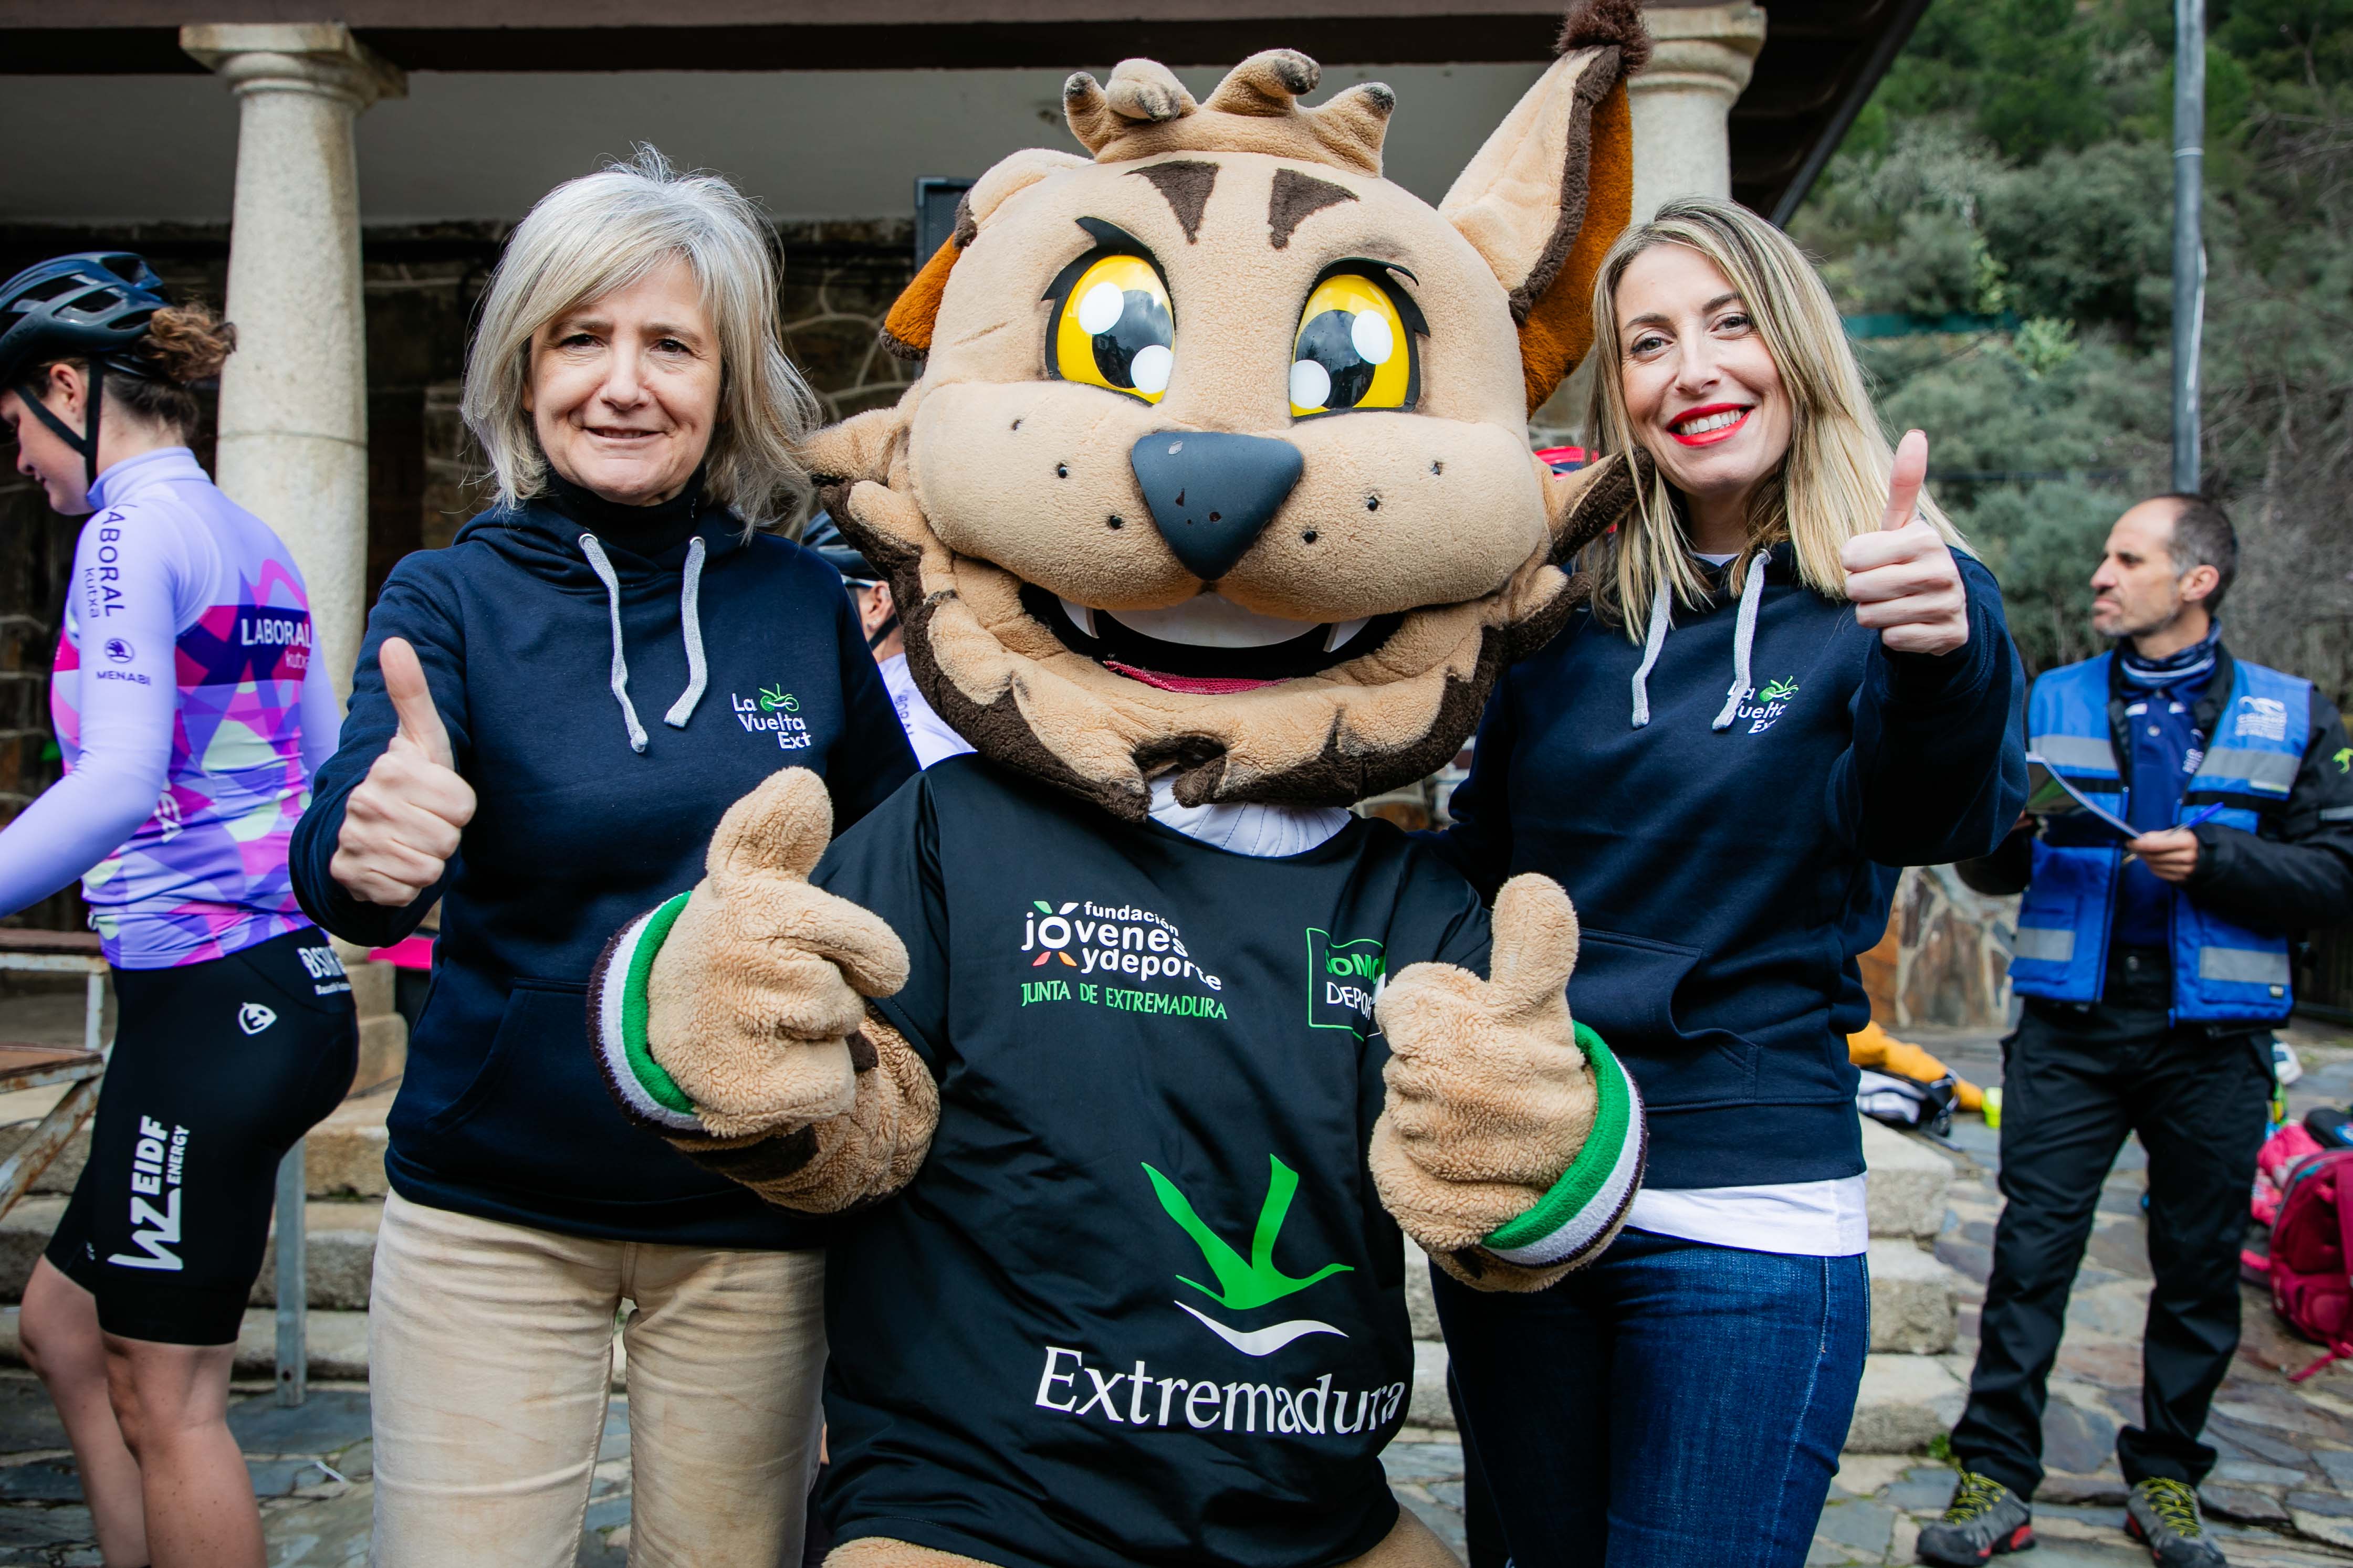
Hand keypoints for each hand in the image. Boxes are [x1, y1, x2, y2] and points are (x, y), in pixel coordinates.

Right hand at [331, 638, 476, 905]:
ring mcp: (355, 842)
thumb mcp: (419, 738)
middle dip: (444, 834)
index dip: (458, 806)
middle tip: (422, 820)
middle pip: (449, 839)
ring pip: (430, 868)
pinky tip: (390, 863)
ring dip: (427, 860)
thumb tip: (394, 641)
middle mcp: (365, 803)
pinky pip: (405, 892)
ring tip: (408, 840)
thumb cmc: (406, 780)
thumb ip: (412, 692)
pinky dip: (404, 885)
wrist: (361, 828)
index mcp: (390, 769)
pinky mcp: (350, 877)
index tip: (435, 795)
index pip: (463, 806)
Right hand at [643, 768, 909, 1139]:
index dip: (866, 949)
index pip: (858, 930)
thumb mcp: (752, 877)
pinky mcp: (744, 1086)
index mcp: (748, 895)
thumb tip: (803, 783)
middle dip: (839, 987)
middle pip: (858, 987)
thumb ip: (781, 830)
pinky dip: (814, 1082)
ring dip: (821, 1032)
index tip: (827, 941)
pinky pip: (831, 1084)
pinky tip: (769, 1064)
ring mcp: (737, 1019)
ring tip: (770, 1020)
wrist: (666, 1030)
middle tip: (786, 984)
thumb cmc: (740, 945)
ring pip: (841, 1029)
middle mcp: (738, 951)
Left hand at [1371, 875, 1598, 1258]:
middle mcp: (1454, 1069)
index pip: (1403, 1001)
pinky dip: (1423, 1125)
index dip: (1421, 1001)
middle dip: (1430, 1047)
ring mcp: (1434, 1116)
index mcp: (1486, 1021)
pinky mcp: (1423, 1155)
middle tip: (1475, 1062)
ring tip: (1473, 1096)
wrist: (1562, 1148)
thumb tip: (1531, 885)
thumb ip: (1530, 941)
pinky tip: (1461, 1126)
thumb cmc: (1538, 1056)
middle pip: (1400, 1046)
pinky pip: (1399, 1127)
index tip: (1463, 1014)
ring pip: (1399, 1086)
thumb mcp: (1539, 997)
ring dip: (1426, 1089)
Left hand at [1841, 430, 1968, 656]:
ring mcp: (1947, 604)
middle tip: (1882, 585)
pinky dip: (1894, 635)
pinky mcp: (1948, 636)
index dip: (1853, 561)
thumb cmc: (1909, 559)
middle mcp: (1942, 569)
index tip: (1873, 559)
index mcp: (1924, 538)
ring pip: (1871, 616)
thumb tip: (1916, 434)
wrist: (1946, 606)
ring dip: (1875, 613)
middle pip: (1857, 588)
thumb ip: (1905, 482)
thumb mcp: (1902, 524)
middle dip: (1860, 590)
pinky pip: (1892, 640)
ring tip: (1896, 602)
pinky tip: (1912, 623)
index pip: (1850, 556)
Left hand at [2128, 827, 2200, 881]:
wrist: (2203, 853)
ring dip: (2145, 859)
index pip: (2156, 845)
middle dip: (2140, 852)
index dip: (2140, 844)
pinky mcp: (2182, 877)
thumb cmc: (2185, 840)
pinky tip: (2151, 861)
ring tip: (2142, 853)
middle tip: (2133, 847)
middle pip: (2154, 857)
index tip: (2130, 842)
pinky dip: (2152, 867)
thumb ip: (2157, 836)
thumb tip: (2140, 840)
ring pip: (2155, 866)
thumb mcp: (2175, 833)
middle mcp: (2187, 857)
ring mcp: (2185, 869)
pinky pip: (2160, 874)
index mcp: (2186, 842)